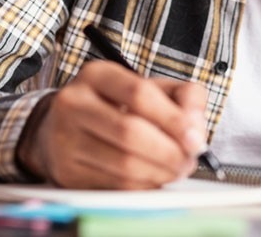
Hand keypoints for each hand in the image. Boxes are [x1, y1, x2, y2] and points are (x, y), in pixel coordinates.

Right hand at [17, 61, 208, 188]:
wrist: (65, 127)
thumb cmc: (119, 106)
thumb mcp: (153, 88)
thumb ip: (185, 97)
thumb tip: (196, 130)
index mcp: (97, 75)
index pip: (139, 94)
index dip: (173, 119)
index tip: (196, 139)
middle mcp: (73, 103)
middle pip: (130, 132)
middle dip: (169, 151)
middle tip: (189, 160)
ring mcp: (63, 139)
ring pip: (123, 164)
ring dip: (160, 172)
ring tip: (177, 169)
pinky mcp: (65, 171)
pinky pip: (115, 185)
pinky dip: (143, 185)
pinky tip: (155, 178)